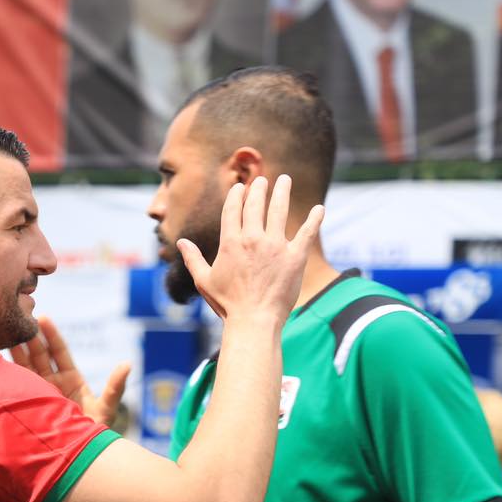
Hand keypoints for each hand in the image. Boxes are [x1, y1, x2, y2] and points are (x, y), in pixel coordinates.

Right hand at [10, 316, 128, 427]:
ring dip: (15, 352)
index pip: (59, 351)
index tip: (43, 318)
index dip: (50, 335)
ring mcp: (38, 394)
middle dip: (29, 338)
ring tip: (5, 334)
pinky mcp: (26, 407)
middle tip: (20, 321)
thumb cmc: (94, 435)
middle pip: (39, 356)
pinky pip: (15, 387)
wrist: (76, 459)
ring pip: (24, 368)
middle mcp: (52, 384)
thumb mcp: (106, 407)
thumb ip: (114, 386)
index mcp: (71, 379)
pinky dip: (7, 374)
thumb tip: (127, 364)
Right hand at [177, 174, 323, 323]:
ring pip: (279, 210)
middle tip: (263, 180)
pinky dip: (315, 219)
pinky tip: (320, 209)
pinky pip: (307, 232)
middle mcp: (253, 239)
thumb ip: (193, 258)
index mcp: (231, 242)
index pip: (233, 209)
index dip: (237, 195)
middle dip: (259, 188)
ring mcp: (276, 246)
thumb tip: (181, 242)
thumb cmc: (227, 304)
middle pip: (256, 205)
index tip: (240, 186)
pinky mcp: (295, 257)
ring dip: (282, 192)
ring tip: (285, 179)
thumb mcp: (204, 281)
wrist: (254, 321)